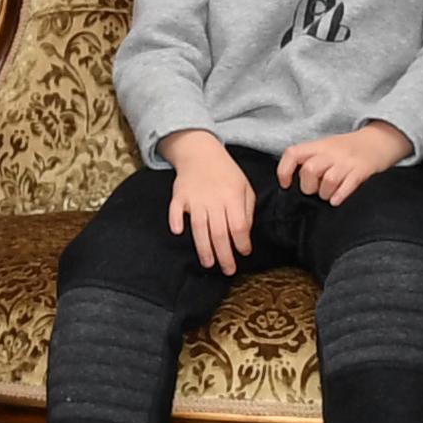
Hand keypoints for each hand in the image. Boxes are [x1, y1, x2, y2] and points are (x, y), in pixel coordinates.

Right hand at [160, 132, 255, 271]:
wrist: (201, 152)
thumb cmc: (226, 173)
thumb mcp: (245, 187)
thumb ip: (247, 210)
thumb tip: (244, 234)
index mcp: (233, 197)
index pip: (238, 226)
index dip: (242, 242)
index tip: (244, 252)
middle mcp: (214, 200)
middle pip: (219, 232)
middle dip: (224, 255)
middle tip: (228, 270)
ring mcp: (195, 198)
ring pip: (199, 227)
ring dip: (203, 248)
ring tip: (209, 264)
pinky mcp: (179, 196)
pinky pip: (175, 210)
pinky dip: (175, 221)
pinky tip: (178, 232)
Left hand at [279, 122, 411, 203]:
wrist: (379, 140)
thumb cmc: (348, 149)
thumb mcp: (326, 147)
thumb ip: (309, 159)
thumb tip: (292, 183)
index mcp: (319, 146)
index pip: (293, 153)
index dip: (284, 170)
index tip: (286, 184)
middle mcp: (331, 152)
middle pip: (310, 170)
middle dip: (308, 187)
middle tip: (315, 190)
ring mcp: (347, 161)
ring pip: (328, 180)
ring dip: (325, 194)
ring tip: (328, 195)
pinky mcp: (362, 171)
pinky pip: (348, 185)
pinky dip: (340, 195)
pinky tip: (337, 200)